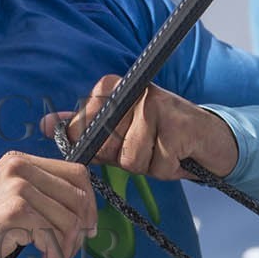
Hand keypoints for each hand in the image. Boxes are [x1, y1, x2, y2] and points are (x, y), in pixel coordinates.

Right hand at [0, 151, 97, 257]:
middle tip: (69, 253)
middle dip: (80, 231)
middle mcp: (19, 168)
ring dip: (66, 251)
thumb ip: (37, 195)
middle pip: (78, 196)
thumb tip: (81, 210)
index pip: (75, 172)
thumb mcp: (5, 199)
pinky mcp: (15, 212)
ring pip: (69, 220)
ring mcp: (17, 188)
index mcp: (19, 161)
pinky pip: (54, 238)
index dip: (88, 202)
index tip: (88, 227)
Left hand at [45, 74, 239, 180]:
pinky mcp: (178, 125)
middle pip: (107, 147)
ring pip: (132, 160)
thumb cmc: (162, 137)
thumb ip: (85, 129)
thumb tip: (47, 126)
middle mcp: (133, 90)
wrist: (211, 139)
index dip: (103, 148)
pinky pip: (158, 166)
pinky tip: (181, 153)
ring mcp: (156, 105)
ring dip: (151, 166)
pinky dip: (170, 170)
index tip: (125, 139)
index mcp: (113, 88)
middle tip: (149, 146)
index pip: (84, 130)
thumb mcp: (120, 132)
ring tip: (166, 150)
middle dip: (127, 158)